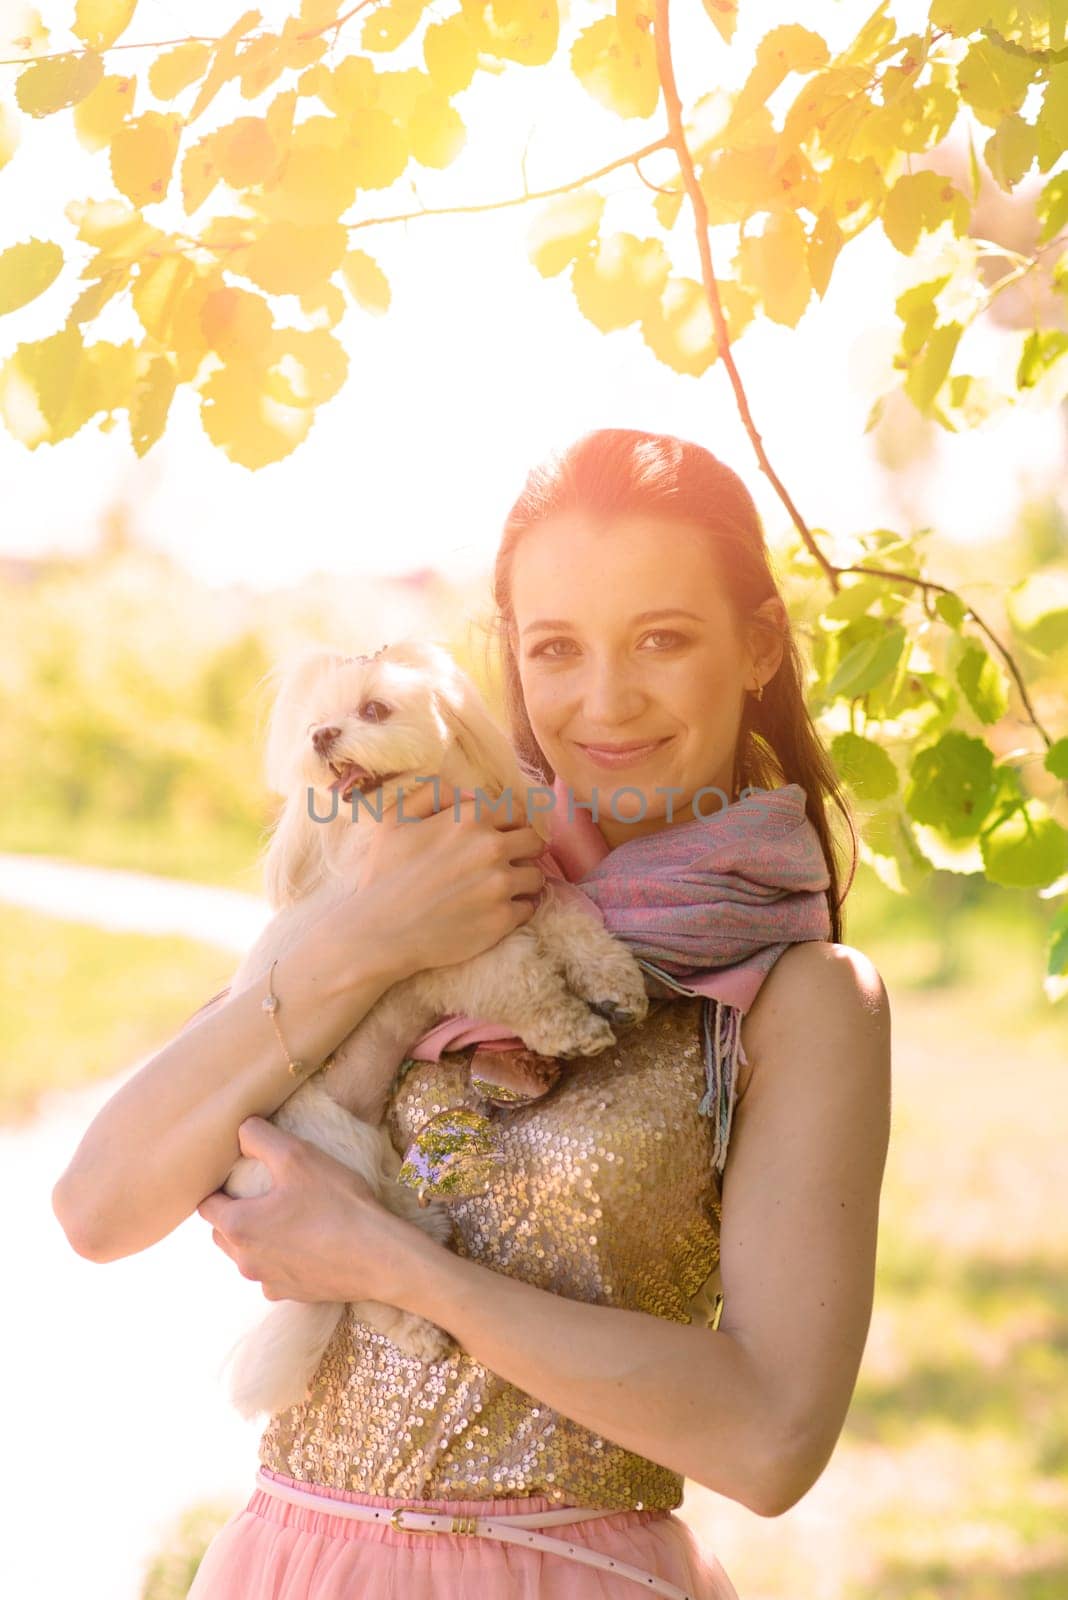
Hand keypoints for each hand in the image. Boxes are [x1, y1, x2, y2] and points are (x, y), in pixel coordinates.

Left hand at [196, 1117, 411, 1304]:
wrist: (379, 1257)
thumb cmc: (336, 1204)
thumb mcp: (297, 1155)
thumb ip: (259, 1137)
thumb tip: (240, 1130)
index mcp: (238, 1226)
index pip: (206, 1205)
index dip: (217, 1187)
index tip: (238, 1175)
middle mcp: (244, 1260)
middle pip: (222, 1231)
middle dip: (233, 1212)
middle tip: (262, 1192)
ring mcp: (267, 1281)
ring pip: (246, 1255)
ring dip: (256, 1237)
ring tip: (285, 1216)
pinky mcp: (290, 1294)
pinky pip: (272, 1273)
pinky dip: (280, 1258)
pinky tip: (306, 1243)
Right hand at [332, 776, 548, 979]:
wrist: (379, 932)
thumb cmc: (384, 874)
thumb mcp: (395, 820)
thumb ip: (433, 793)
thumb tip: (466, 792)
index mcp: (470, 818)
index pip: (516, 811)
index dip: (509, 823)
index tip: (500, 836)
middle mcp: (491, 847)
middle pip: (535, 841)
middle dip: (523, 850)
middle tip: (504, 862)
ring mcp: (500, 885)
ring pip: (536, 876)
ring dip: (522, 881)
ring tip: (499, 889)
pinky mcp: (502, 919)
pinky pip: (528, 908)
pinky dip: (517, 909)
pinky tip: (495, 910)